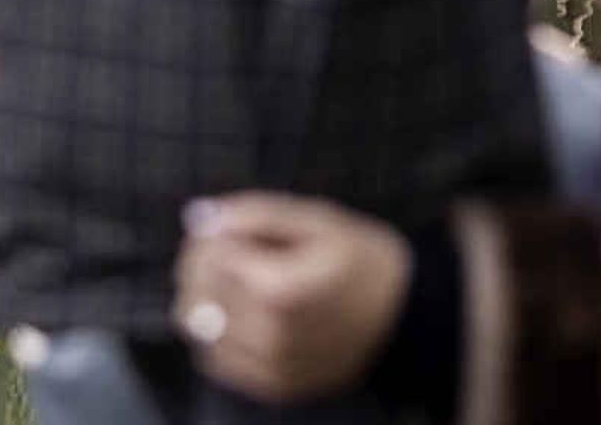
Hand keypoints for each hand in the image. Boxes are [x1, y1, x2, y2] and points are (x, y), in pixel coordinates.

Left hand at [174, 194, 412, 402]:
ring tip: (238, 279)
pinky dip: (218, 332)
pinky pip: (216, 359)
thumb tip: (202, 216)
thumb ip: (258, 214)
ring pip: (198, 329)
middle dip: (202, 263)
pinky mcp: (271, 386)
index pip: (208, 258)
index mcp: (280, 289)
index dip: (211, 235)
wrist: (403, 315)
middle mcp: (269, 336)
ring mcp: (269, 367)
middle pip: (197, 294)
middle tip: (229, 247)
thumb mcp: (319, 219)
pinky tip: (245, 312)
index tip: (230, 226)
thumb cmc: (362, 259)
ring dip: (206, 298)